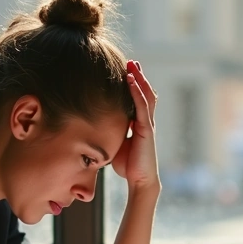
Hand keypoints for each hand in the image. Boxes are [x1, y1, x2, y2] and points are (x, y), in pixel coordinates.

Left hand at [111, 60, 160, 194]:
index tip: (128, 72)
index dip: (135, 86)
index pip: (139, 100)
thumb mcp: (117, 144)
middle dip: (139, 77)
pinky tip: (131, 80)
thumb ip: (112, 134)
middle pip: (145, 94)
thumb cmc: (128, 166)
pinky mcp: (146, 129)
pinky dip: (137, 92)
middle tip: (132, 62)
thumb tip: (94, 130)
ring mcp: (147, 124)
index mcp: (140, 125)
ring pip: (145, 96)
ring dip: (139, 79)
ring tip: (133, 65)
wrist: (140, 181)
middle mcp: (146, 121)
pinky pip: (142, 106)